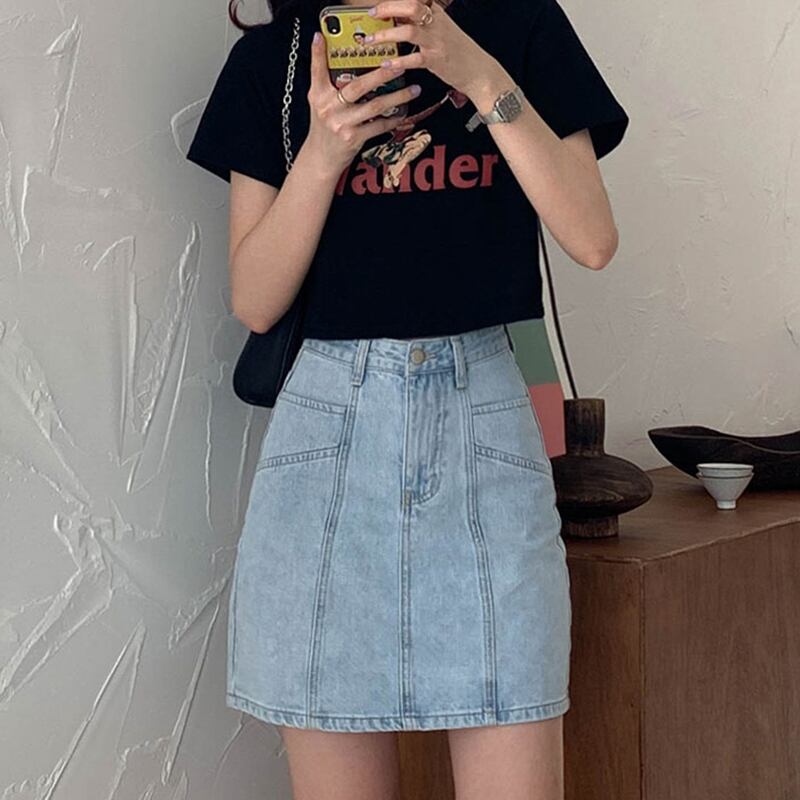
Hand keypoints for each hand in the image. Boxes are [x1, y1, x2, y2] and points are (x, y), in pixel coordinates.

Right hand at [304, 31, 421, 176]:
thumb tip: (332, 54)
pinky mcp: (353, 138)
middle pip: (358, 85)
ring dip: (397, 96)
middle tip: (400, 64)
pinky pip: (379, 125)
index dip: (318, 53)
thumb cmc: (324, 127)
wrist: (321, 158)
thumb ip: (325, 81)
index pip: (317, 70)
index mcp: (319, 95)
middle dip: (382, 74)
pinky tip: (404, 112)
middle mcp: (329, 108)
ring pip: (375, 105)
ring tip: (413, 89)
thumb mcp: (319, 103)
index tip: (322, 36)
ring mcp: (342, 123)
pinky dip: (393, 119)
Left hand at [363, 0, 502, 98]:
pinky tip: (387, 64)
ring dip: (386, 35)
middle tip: (372, 14)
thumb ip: (420, 22)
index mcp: (437, 12)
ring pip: (408, 30)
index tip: (379, 1)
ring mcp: (436, 41)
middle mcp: (436, 23)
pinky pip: (413, 59)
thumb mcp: (441, 30)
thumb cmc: (458, 51)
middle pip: (410, 5)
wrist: (479, 71)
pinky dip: (398, 61)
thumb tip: (397, 17)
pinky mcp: (436, 60)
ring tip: (371, 41)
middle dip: (387, 7)